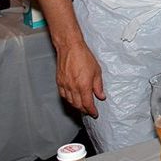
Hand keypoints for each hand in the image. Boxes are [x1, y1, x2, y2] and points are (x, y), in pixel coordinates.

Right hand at [34, 0, 105, 116]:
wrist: (70, 47)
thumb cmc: (84, 56)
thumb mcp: (97, 71)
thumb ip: (98, 86)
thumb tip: (101, 96)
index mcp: (83, 86)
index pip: (87, 104)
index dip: (91, 111)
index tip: (95, 113)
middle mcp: (73, 88)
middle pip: (78, 105)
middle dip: (84, 110)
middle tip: (89, 110)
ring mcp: (64, 85)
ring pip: (70, 101)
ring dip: (76, 106)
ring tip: (82, 106)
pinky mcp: (59, 81)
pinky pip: (63, 95)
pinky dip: (69, 99)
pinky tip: (72, 98)